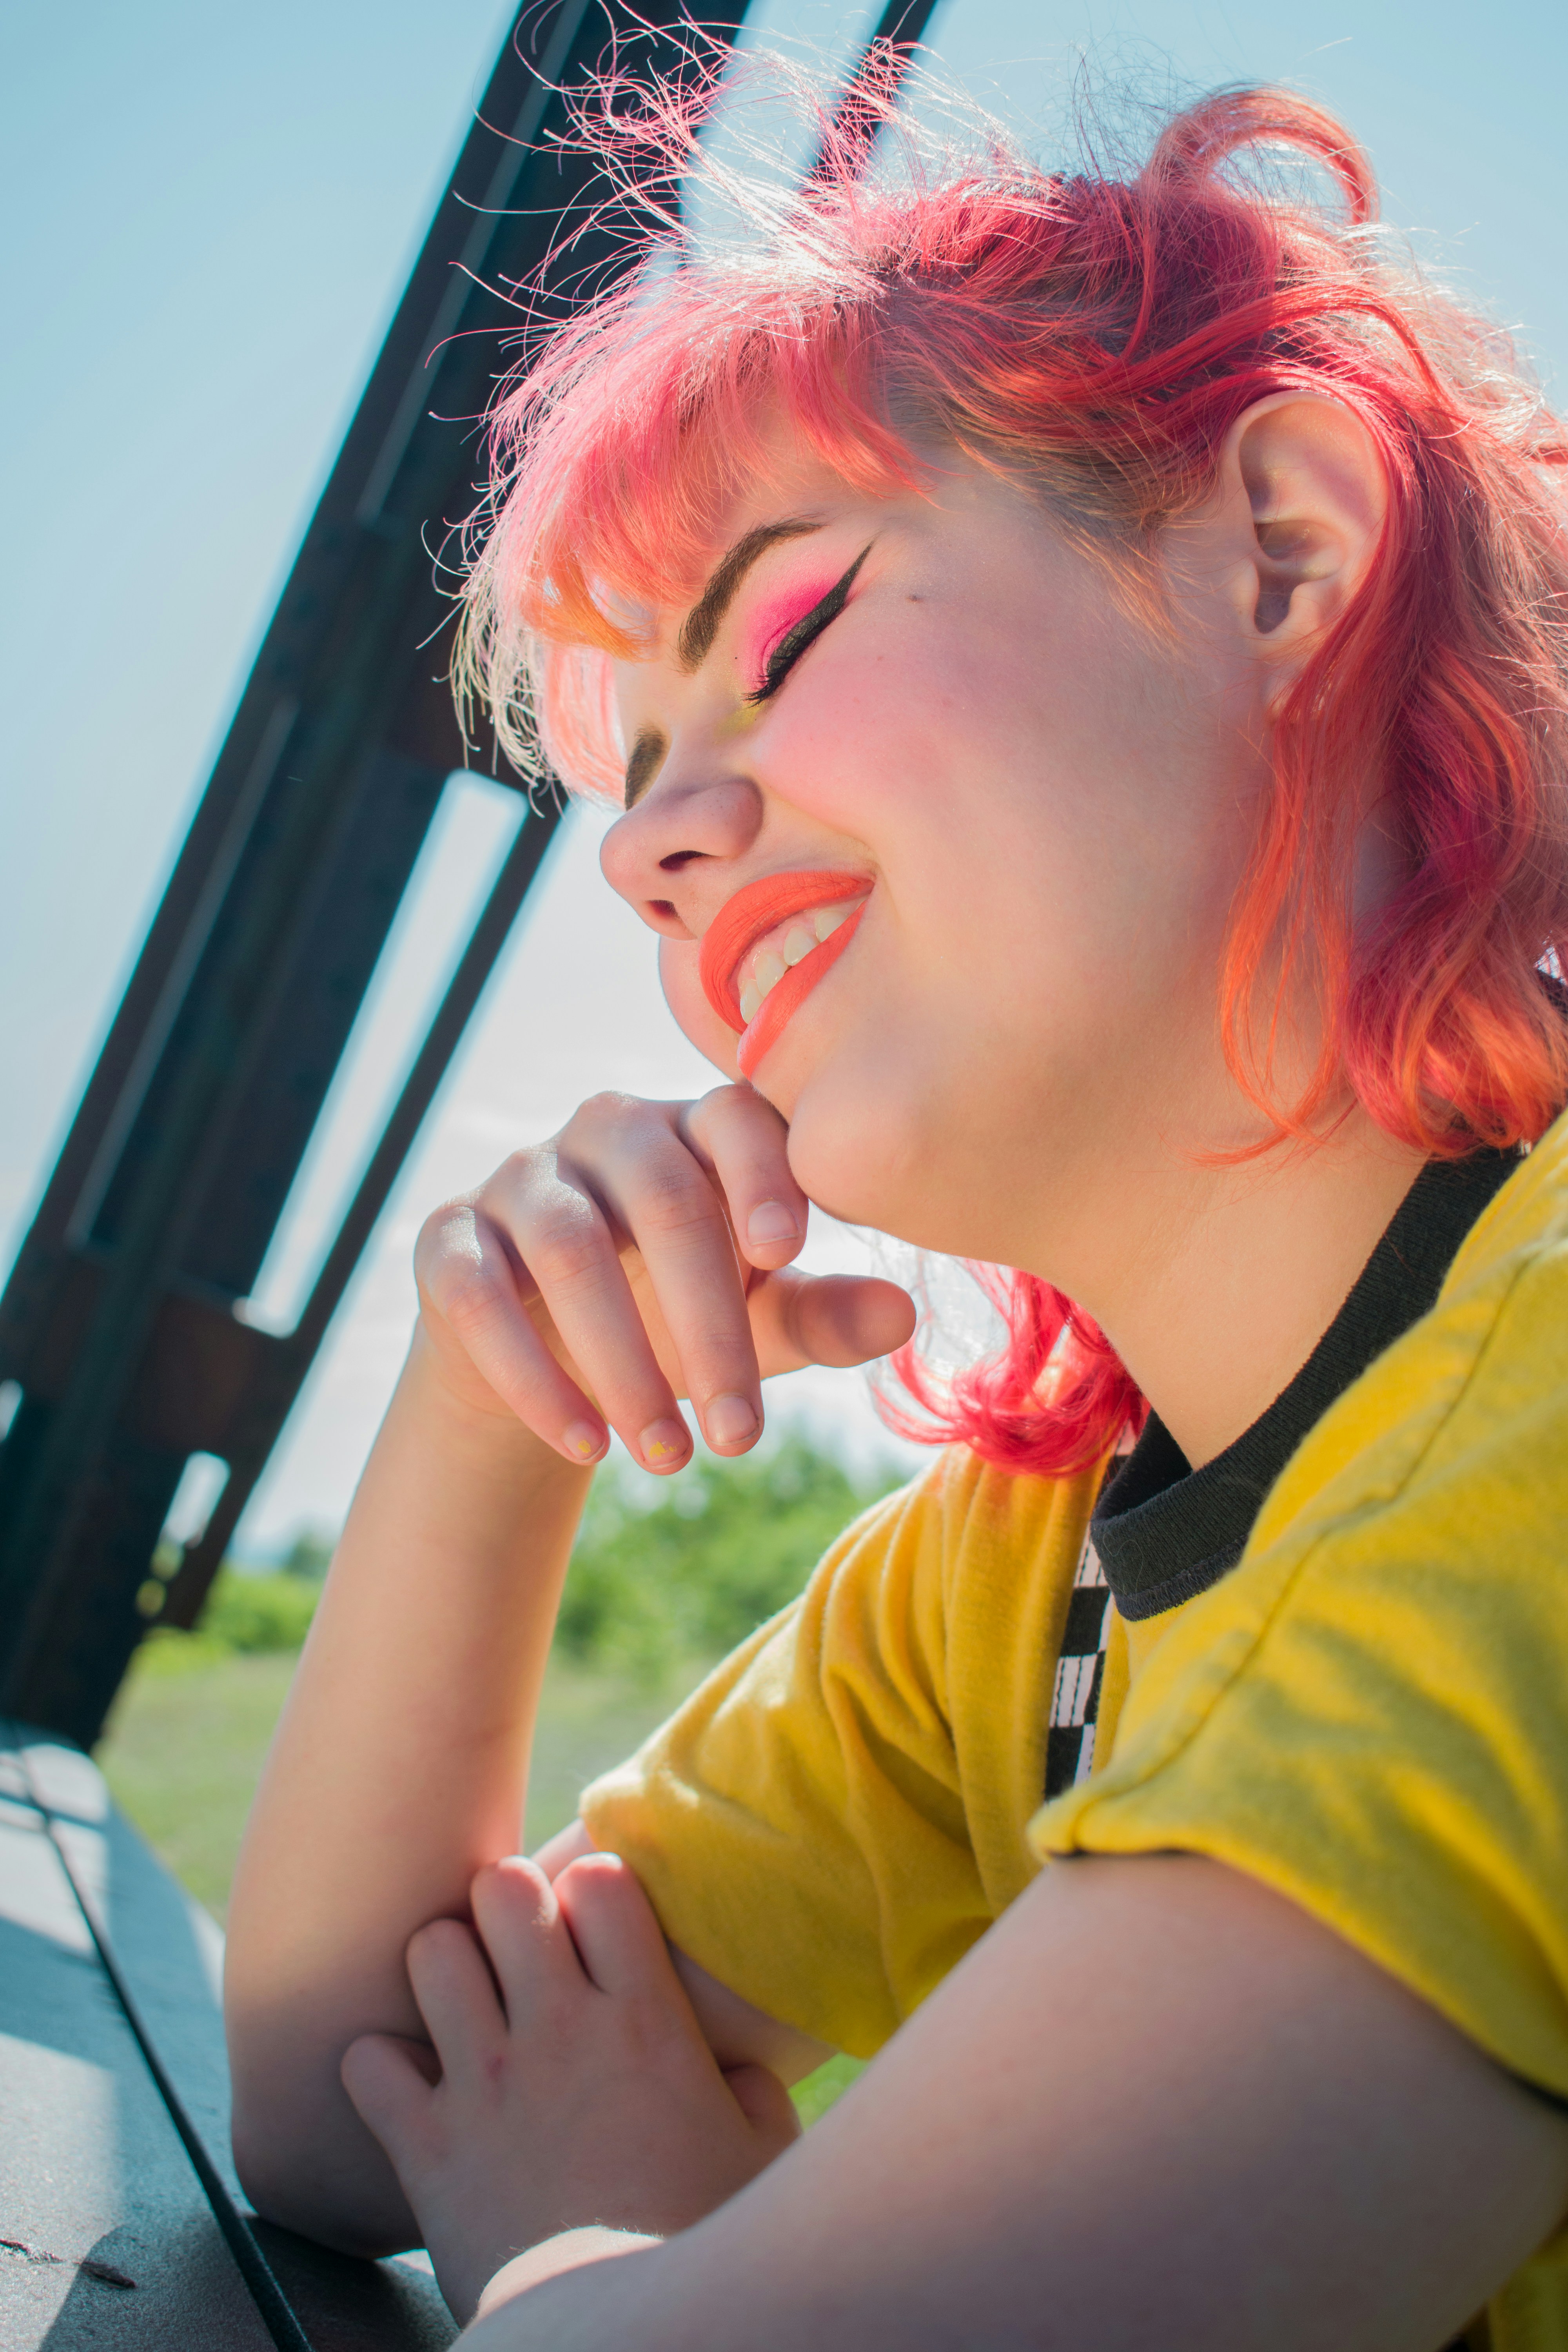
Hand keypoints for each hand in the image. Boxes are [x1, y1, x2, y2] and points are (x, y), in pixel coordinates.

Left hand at [340, 1853, 800, 2321]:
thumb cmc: (698, 2239)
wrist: (618, 2331)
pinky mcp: (427, 2146)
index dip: (592, 1891)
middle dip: (506, 1903)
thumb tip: (740, 2067)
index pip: (599, 1881)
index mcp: (645, 2019)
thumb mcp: (760, 2153)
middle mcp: (559, 2031)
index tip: (592, 1926)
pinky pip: (367, 2061)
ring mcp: (486, 2083)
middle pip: (504, 1890)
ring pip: (431, 1951)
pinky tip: (407, 2087)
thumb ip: (751, 2088)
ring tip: (459, 2001)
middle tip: (515, 1944)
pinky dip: (379, 2068)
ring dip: (443, 1967)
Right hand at [413, 1087, 914, 1472]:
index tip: (787, 1251)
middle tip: (742, 1437)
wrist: (546, 1358)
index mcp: (694, 1131)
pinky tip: (584, 1447)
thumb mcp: (756, 1319)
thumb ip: (822, 1313)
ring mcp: (519, 1180)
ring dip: (624, 1366)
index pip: (735, 1119)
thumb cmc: (676, 1317)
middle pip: (661, 1199)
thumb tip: (902, 1317)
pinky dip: (533, 1378)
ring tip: (671, 1460)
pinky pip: (480, 1297)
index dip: (762, 1174)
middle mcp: (605, 1133)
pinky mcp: (448, 1240)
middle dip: (708, 1325)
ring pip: (568, 1251)